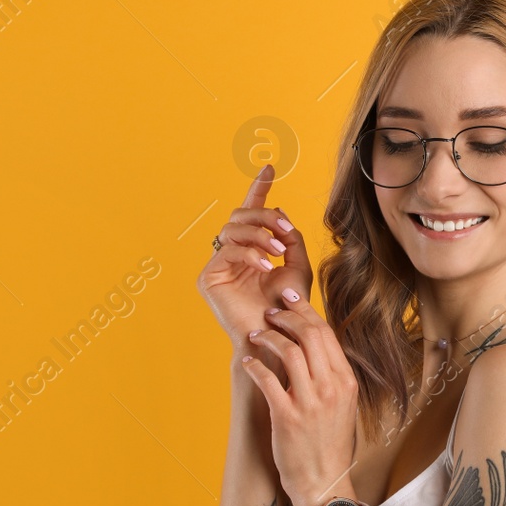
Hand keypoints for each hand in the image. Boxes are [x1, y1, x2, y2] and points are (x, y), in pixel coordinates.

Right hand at [197, 165, 312, 348]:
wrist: (277, 338)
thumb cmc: (288, 308)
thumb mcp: (297, 268)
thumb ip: (290, 239)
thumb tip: (279, 212)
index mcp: (252, 248)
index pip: (252, 212)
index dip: (258, 189)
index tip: (270, 167)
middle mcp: (232, 253)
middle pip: (240, 216)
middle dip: (263, 217)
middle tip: (284, 229)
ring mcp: (218, 265)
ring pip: (232, 229)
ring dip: (259, 235)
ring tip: (278, 252)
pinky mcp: (208, 278)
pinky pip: (227, 251)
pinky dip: (249, 253)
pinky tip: (265, 265)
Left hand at [238, 286, 360, 505]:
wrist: (325, 482)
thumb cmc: (330, 444)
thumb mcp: (342, 405)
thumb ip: (331, 375)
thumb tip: (312, 346)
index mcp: (346, 380)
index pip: (326, 333)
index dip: (305, 311)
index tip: (289, 299)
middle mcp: (331, 387)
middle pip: (309, 334)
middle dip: (286, 316)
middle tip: (270, 312)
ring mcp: (310, 401)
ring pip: (288, 351)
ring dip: (267, 337)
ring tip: (255, 335)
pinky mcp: (287, 416)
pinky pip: (267, 379)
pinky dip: (254, 365)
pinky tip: (247, 362)